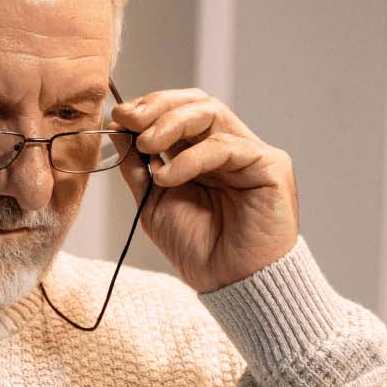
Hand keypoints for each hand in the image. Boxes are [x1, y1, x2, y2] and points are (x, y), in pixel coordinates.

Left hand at [109, 88, 300, 292]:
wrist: (230, 283)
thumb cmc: (200, 250)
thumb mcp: (155, 203)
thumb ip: (138, 168)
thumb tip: (117, 130)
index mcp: (203, 155)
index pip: (180, 113)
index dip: (149, 108)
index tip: (118, 117)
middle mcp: (228, 148)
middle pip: (196, 103)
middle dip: (157, 106)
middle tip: (128, 119)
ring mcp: (250, 154)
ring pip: (212, 112)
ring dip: (171, 123)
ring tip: (146, 145)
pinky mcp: (269, 165)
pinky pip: (226, 146)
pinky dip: (191, 157)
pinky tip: (168, 176)